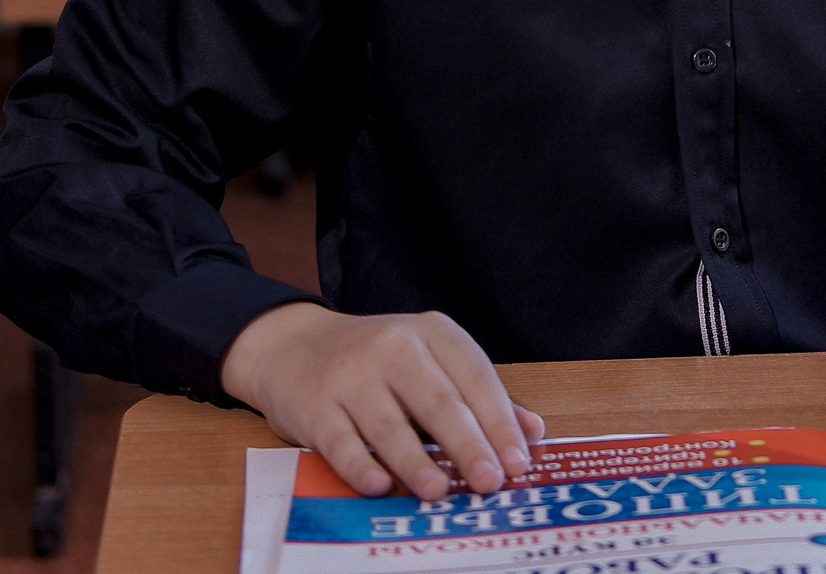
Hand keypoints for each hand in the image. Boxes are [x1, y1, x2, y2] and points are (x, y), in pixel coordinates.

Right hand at [220, 302, 544, 499]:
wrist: (293, 346)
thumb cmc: (376, 361)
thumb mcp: (431, 361)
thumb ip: (478, 395)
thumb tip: (532, 431)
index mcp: (433, 333)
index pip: (475, 377)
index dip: (500, 421)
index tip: (519, 461)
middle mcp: (394, 348)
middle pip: (438, 402)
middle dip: (468, 445)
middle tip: (490, 481)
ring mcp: (352, 376)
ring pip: (390, 424)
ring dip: (416, 461)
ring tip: (440, 491)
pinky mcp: (316, 406)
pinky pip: (340, 441)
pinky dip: (359, 465)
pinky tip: (378, 485)